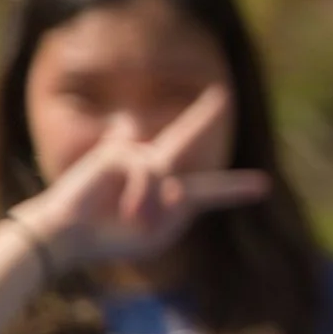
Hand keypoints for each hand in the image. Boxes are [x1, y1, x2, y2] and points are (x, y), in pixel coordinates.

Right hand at [12, 85, 269, 271]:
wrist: (69, 236)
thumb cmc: (112, 238)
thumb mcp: (156, 233)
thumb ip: (179, 210)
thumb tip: (180, 182)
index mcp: (168, 192)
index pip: (205, 185)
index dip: (233, 185)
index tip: (263, 185)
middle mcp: (153, 168)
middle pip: (184, 137)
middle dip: (204, 117)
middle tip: (225, 95)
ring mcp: (134, 157)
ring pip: (164, 179)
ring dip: (151, 206)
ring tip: (133, 220)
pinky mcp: (116, 153)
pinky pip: (146, 175)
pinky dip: (141, 196)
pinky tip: (126, 210)